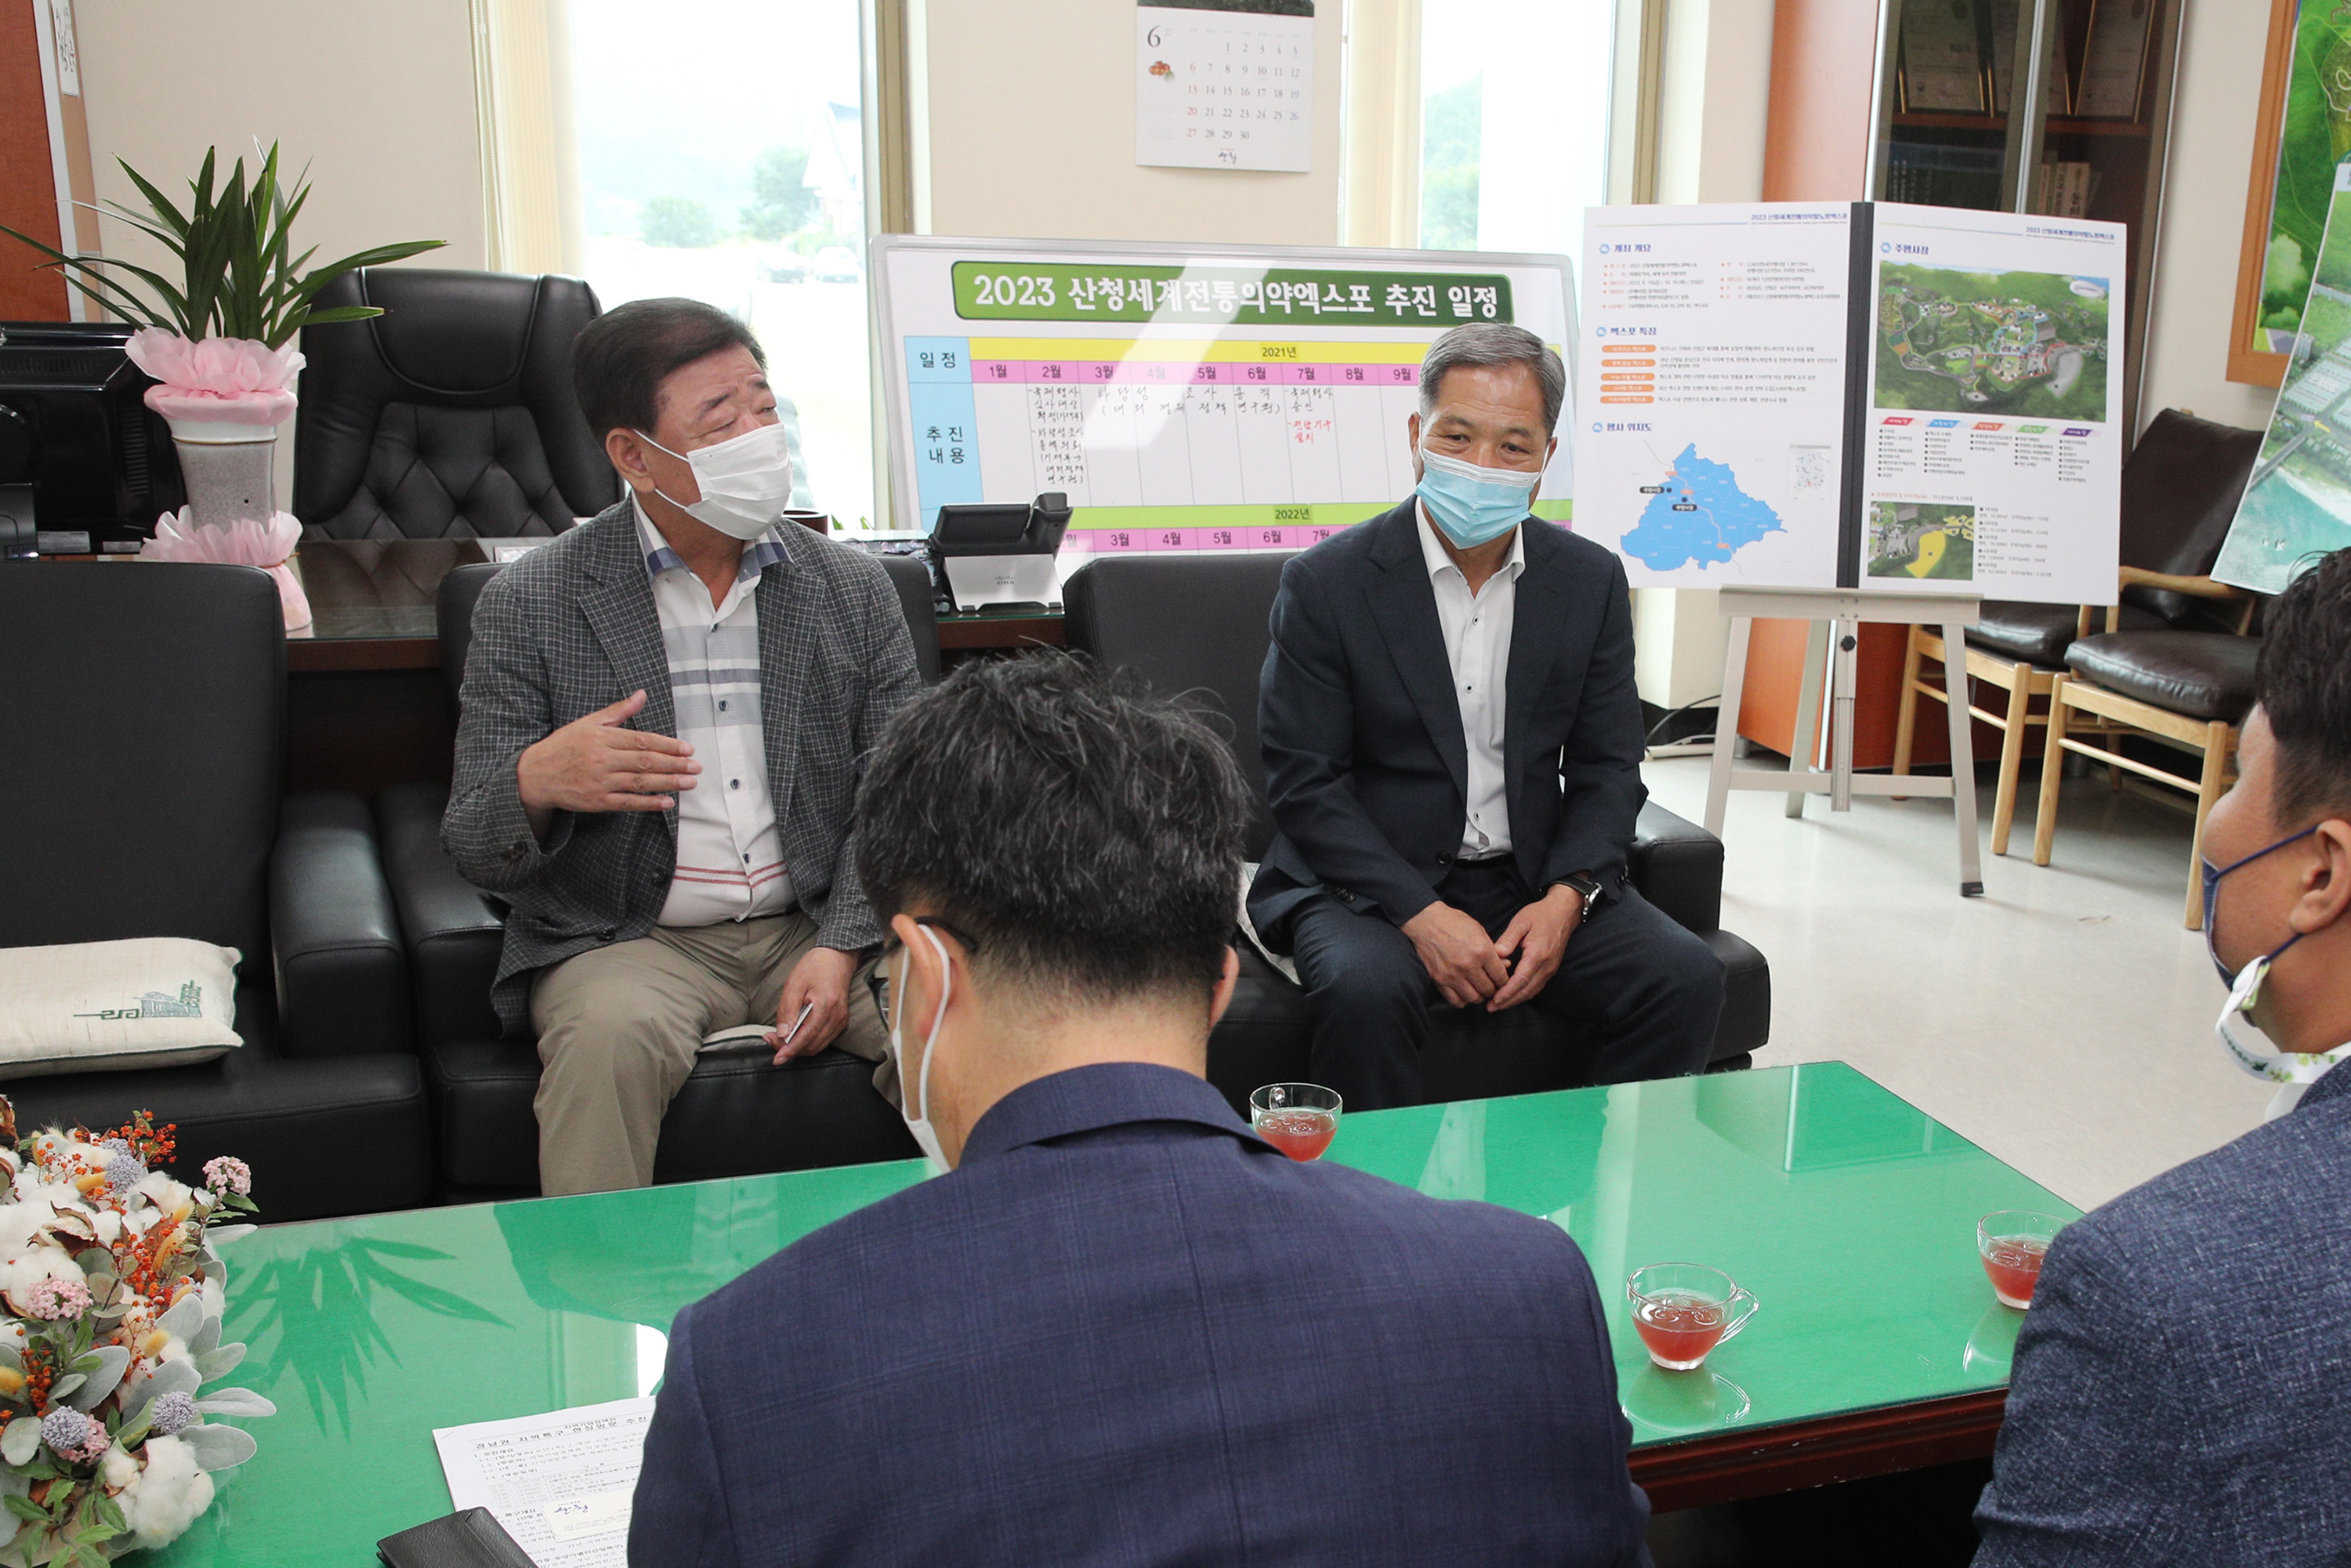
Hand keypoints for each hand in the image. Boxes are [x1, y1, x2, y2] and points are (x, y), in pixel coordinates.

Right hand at [516, 690, 698, 836]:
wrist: (535, 775)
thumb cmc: (564, 746)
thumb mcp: (588, 722)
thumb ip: (618, 710)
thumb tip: (642, 694)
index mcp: (602, 738)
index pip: (642, 740)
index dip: (667, 745)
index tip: (687, 749)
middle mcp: (602, 759)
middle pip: (645, 761)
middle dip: (674, 764)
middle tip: (695, 767)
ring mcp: (600, 782)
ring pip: (640, 782)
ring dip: (667, 783)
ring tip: (689, 782)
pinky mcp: (597, 801)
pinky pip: (627, 803)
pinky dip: (648, 803)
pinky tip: (666, 802)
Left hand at [769, 946, 856, 1063]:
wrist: (837, 956)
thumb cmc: (815, 966)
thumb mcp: (794, 984)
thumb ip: (788, 1010)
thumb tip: (782, 1034)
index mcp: (825, 1006)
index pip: (806, 1037)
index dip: (789, 1050)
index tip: (777, 1058)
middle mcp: (836, 1016)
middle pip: (812, 1045)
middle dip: (790, 1048)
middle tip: (771, 1039)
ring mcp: (840, 1019)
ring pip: (818, 1045)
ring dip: (799, 1046)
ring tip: (781, 1036)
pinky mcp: (841, 1020)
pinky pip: (824, 1039)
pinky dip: (808, 1041)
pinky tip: (796, 1032)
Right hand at [1401, 901, 1510, 1007]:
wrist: (1426, 922)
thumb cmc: (1454, 923)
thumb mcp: (1479, 931)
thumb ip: (1493, 950)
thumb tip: (1506, 965)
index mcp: (1482, 951)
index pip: (1500, 977)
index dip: (1503, 981)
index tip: (1501, 980)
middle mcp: (1468, 965)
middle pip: (1488, 990)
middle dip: (1493, 989)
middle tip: (1491, 985)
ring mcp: (1452, 975)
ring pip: (1474, 998)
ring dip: (1479, 995)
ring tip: (1478, 988)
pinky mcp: (1439, 980)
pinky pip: (1456, 1001)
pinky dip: (1463, 999)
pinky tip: (1464, 991)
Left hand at [1487, 885, 1583, 1011]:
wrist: (1563, 912)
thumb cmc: (1541, 915)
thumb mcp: (1520, 922)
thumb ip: (1508, 939)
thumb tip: (1497, 955)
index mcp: (1538, 955)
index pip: (1521, 980)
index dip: (1507, 992)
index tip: (1494, 1000)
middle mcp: (1546, 966)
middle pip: (1526, 991)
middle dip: (1508, 1002)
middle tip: (1491, 1008)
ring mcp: (1550, 969)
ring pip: (1532, 991)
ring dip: (1516, 1000)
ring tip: (1498, 1005)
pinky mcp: (1551, 969)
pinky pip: (1537, 986)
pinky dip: (1524, 993)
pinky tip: (1512, 995)